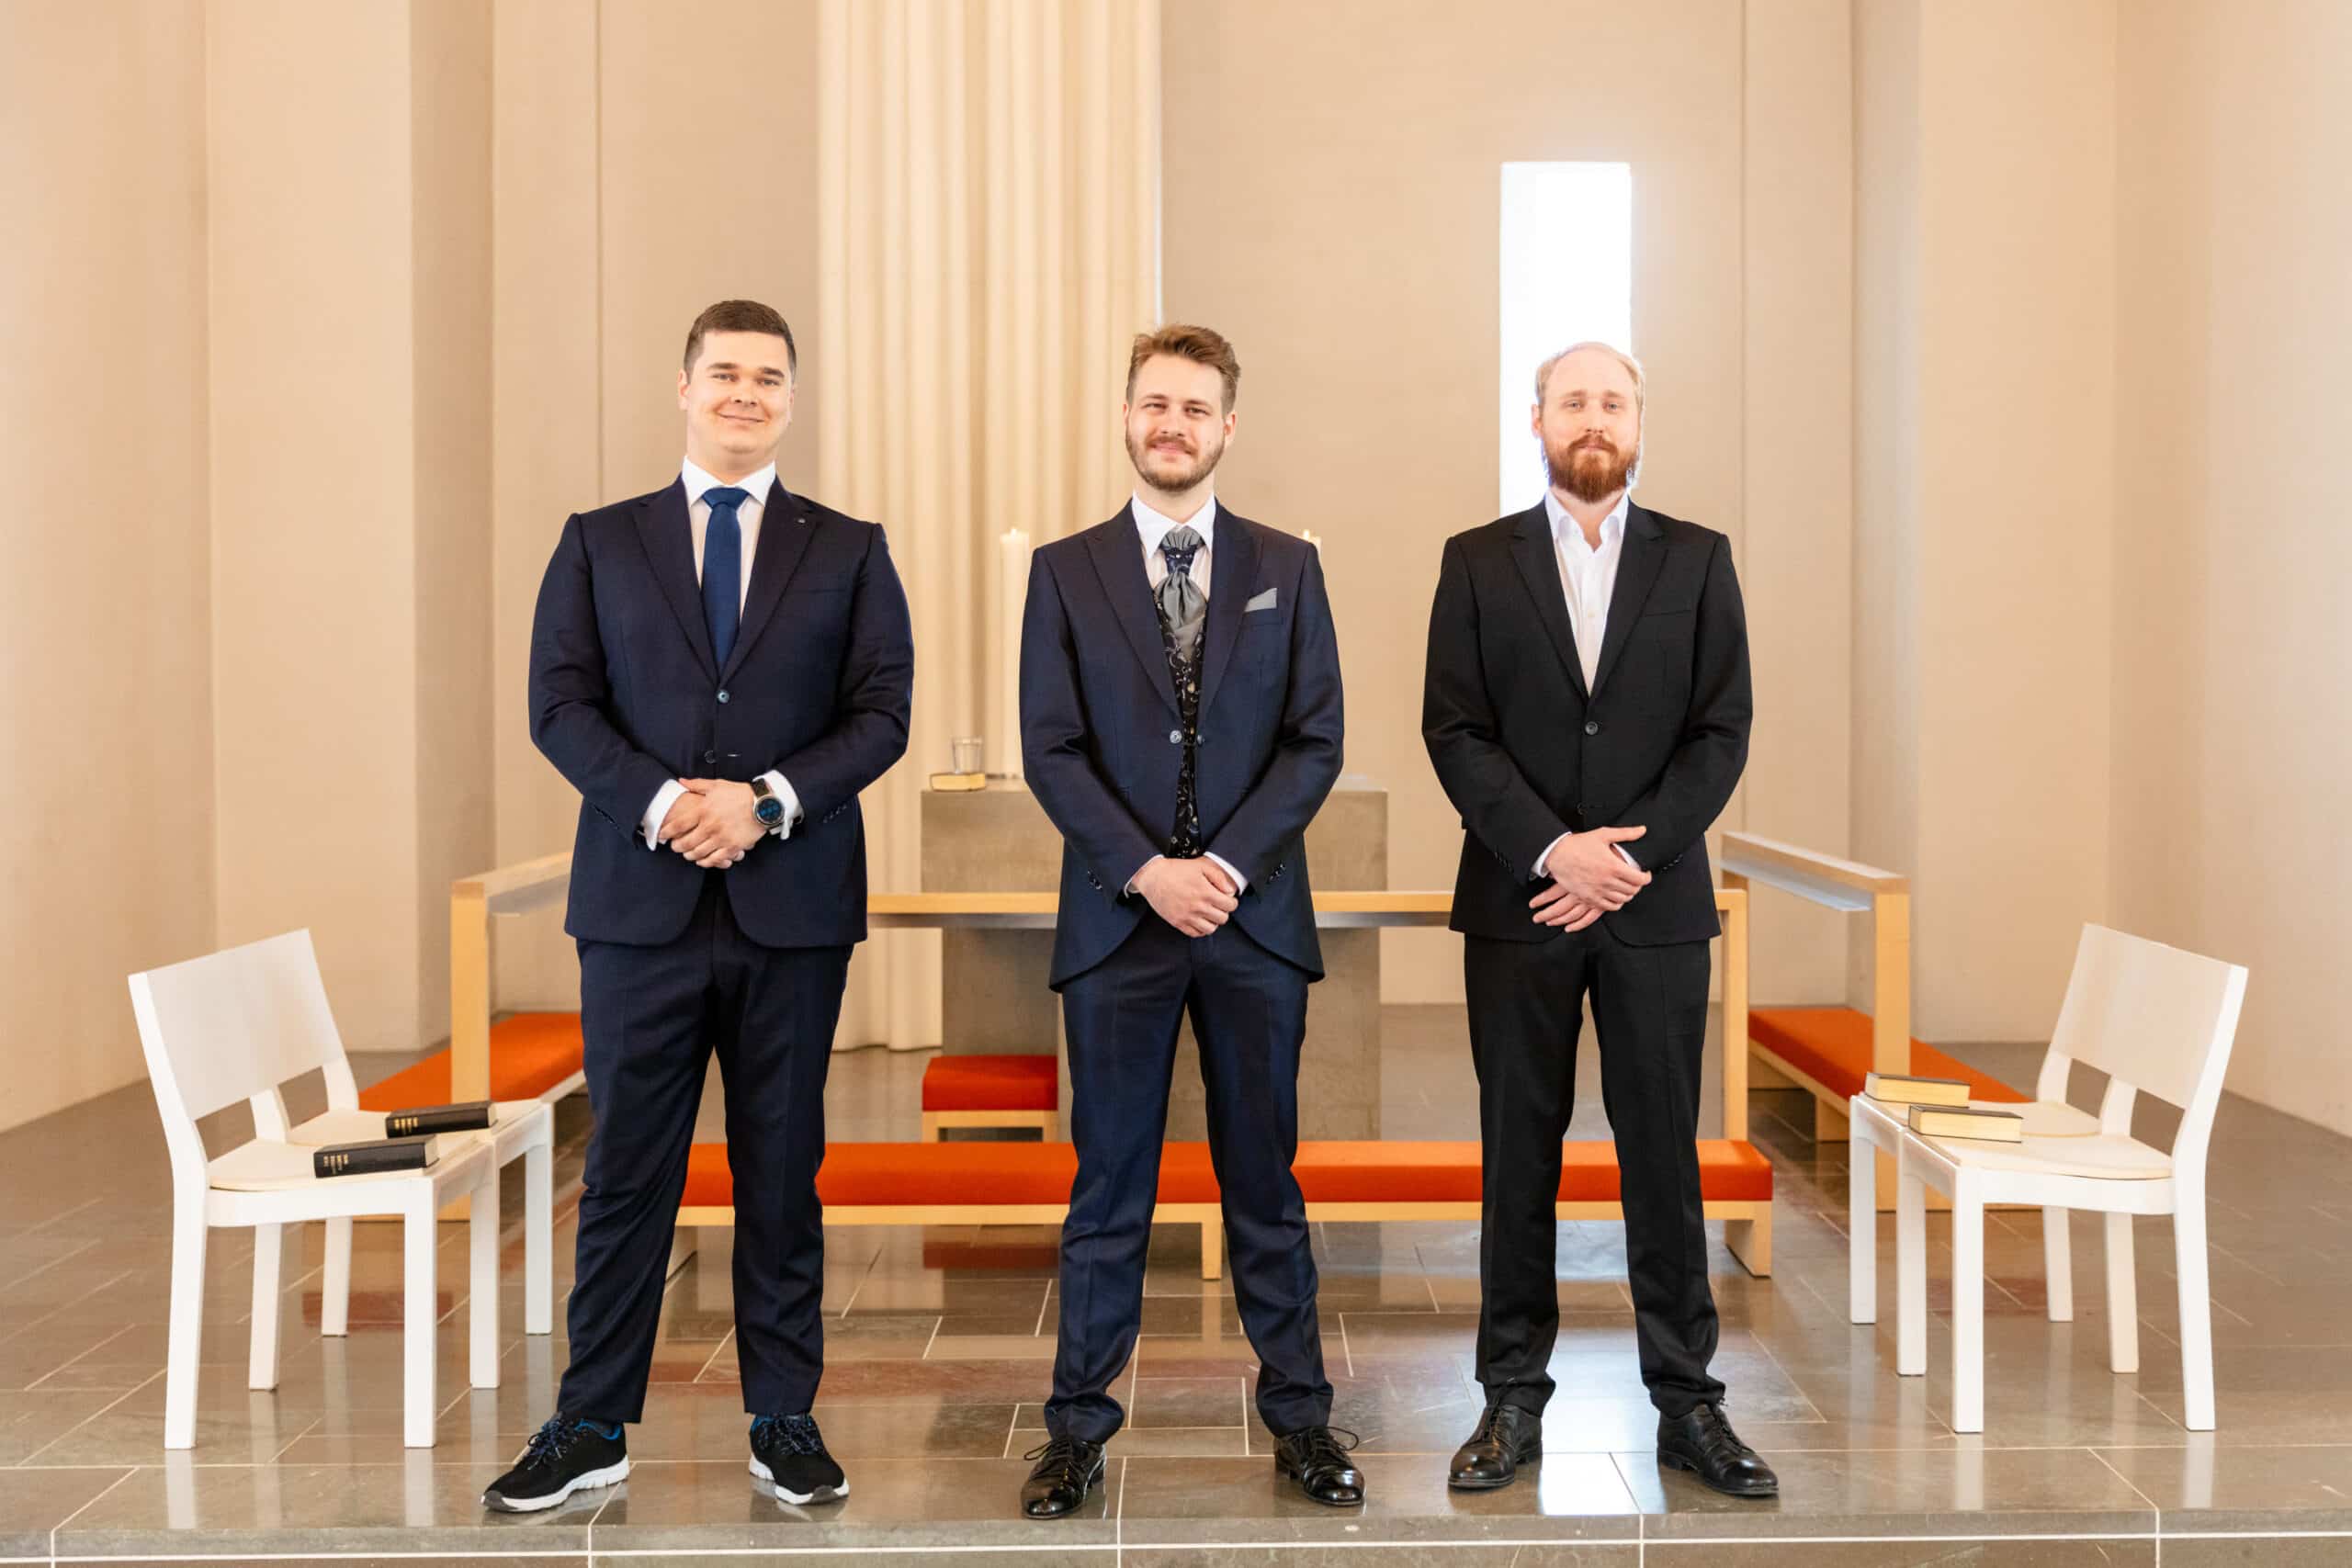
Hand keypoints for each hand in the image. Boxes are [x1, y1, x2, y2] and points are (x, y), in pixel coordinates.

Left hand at [666, 779, 763, 867]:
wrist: (763, 804)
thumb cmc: (739, 793)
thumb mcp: (717, 785)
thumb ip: (697, 784)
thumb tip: (681, 781)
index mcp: (703, 810)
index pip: (678, 825)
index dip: (667, 832)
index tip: (662, 835)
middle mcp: (710, 826)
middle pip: (686, 843)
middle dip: (677, 847)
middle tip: (674, 847)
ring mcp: (721, 838)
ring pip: (698, 853)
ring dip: (689, 855)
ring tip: (687, 854)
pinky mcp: (732, 847)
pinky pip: (715, 859)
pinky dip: (706, 862)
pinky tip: (703, 860)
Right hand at [1134, 856, 1238, 937]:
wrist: (1153, 877)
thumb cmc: (1176, 870)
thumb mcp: (1200, 866)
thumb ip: (1219, 877)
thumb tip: (1230, 890)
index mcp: (1206, 893)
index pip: (1230, 906)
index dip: (1232, 902)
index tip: (1227, 899)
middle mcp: (1198, 907)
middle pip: (1223, 918)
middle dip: (1224, 911)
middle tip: (1218, 905)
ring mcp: (1187, 917)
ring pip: (1210, 929)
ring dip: (1213, 922)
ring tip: (1209, 913)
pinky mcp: (1177, 922)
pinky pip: (1195, 933)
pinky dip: (1200, 929)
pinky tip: (1199, 920)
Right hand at [1531, 826, 1650, 924]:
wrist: (1557, 854)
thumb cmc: (1578, 845)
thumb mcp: (1603, 835)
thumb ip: (1626, 833)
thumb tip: (1642, 830)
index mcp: (1613, 867)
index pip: (1640, 880)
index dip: (1647, 878)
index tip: (1645, 874)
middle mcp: (1607, 881)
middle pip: (1633, 890)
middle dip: (1638, 885)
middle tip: (1636, 880)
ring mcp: (1598, 891)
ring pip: (1622, 900)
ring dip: (1628, 894)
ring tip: (1626, 887)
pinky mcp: (1589, 897)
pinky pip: (1608, 907)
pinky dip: (1616, 903)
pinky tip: (1615, 896)